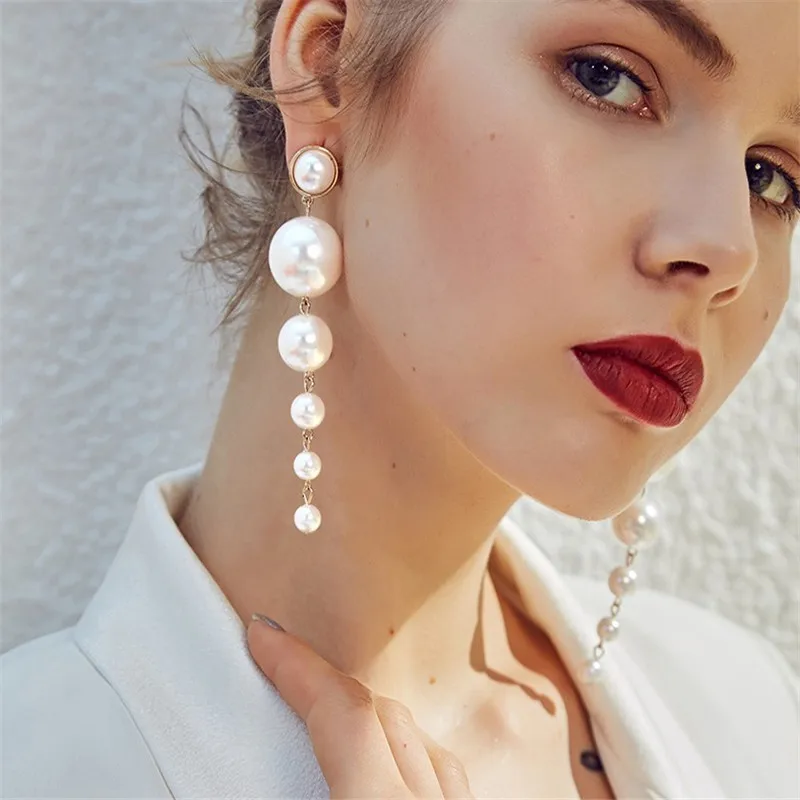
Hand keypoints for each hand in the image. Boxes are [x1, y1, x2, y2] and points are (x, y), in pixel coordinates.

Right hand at [247, 614, 475, 799]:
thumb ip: (275, 787)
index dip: (297, 665)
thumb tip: (223, 779)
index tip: (265, 635)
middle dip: (331, 687)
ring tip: (333, 720)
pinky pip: (446, 780)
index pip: (341, 710)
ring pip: (425, 742)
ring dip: (376, 720)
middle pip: (386, 715)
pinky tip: (388, 775)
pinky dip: (411, 759)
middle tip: (286, 676)